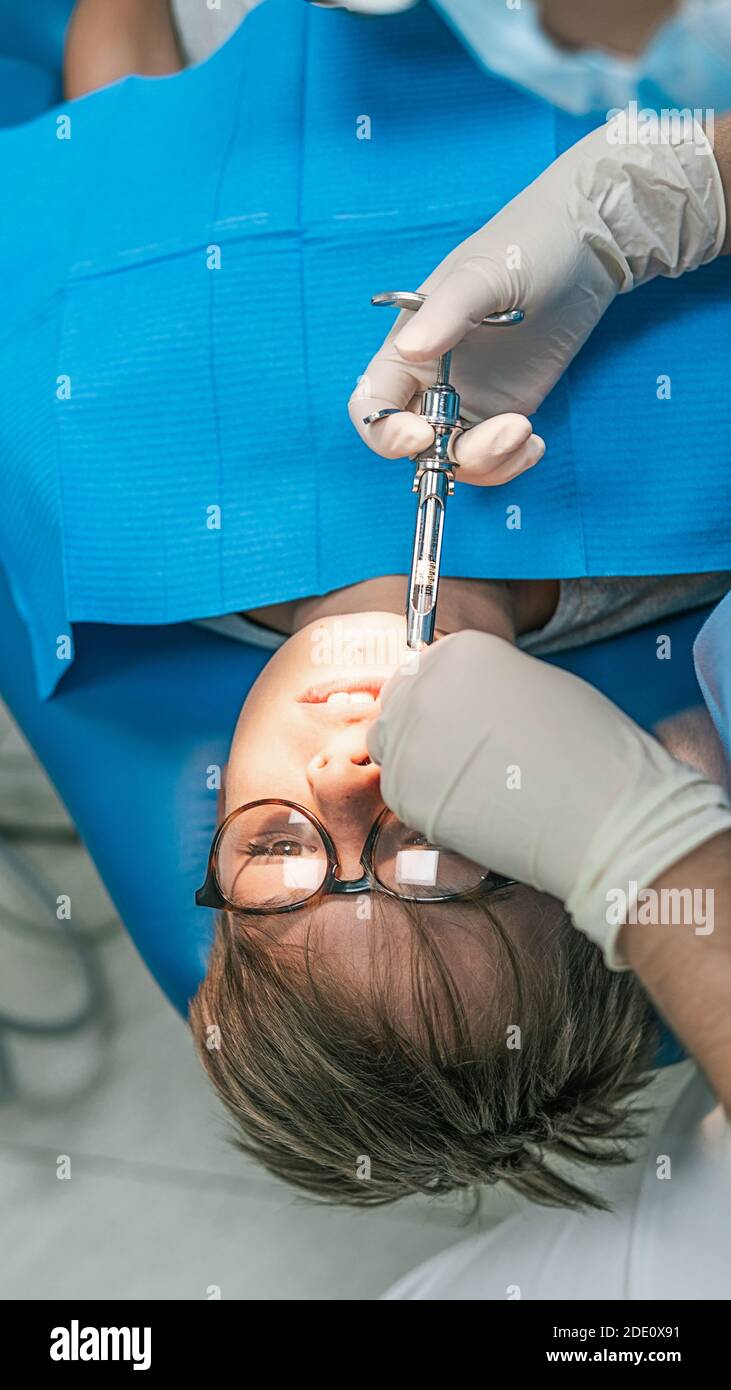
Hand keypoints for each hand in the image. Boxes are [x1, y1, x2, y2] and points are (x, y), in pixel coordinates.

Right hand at [349, 114, 723, 481]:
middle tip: (502, 433)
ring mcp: (468, 401)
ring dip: (488, 462)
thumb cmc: (526, 243)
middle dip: (447, 456)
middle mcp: (430, 381)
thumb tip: (410, 350)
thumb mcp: (485, 272)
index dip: (383, 430)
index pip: (371, 403)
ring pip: (455, 460)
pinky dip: (511, 463)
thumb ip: (447, 311)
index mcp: (407, 346)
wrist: (587, 245)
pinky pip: (494, 458)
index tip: (419, 436)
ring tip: (526, 432)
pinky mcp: (505, 412)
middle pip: (414, 446)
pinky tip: (536, 441)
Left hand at [367, 632, 730, 964]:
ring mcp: (410, 738)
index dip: (440, 698)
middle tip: (458, 756)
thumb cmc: (591, 752)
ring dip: (419, 762)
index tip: (459, 722)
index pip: (424, 667)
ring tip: (469, 784)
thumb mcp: (539, 687)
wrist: (605, 815)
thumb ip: (488, 687)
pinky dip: (427, 801)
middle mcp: (426, 685)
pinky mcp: (405, 792)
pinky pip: (401, 792)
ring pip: (391, 747)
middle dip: (422, 726)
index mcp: (462, 651)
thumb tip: (466, 702)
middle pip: (399, 702)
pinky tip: (471, 809)